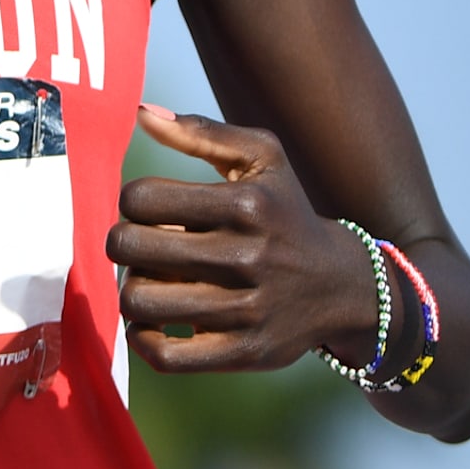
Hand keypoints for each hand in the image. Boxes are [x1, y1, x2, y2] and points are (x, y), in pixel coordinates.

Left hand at [110, 105, 379, 371]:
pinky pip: (164, 355)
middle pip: (129, 249)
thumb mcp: (264, 160)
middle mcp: (248, 256)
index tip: (151, 212)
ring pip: (139, 301)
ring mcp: (247, 309)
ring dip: (133, 290)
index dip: (132, 203)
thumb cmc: (286, 214)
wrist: (345, 287)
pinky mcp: (246, 352)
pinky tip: (156, 322)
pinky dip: (144, 339)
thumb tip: (142, 113)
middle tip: (143, 248)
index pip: (139, 198)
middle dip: (124, 245)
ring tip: (153, 282)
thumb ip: (203, 133)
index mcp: (246, 205)